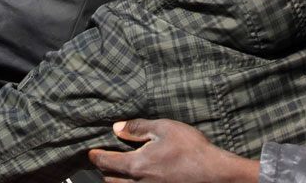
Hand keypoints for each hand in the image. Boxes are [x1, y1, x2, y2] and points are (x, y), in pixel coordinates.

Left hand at [88, 119, 259, 182]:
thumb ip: (138, 128)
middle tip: (104, 160)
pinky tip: (139, 178)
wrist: (214, 174)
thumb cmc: (191, 150)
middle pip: (110, 179)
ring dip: (116, 179)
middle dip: (104, 169)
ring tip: (118, 170)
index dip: (95, 156)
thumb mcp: (164, 128)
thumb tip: (117, 128)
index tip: (90, 152)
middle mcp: (139, 182)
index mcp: (136, 165)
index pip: (106, 162)